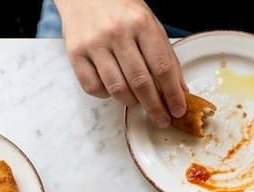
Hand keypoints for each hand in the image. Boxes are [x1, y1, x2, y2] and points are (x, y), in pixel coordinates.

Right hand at [54, 0, 187, 127]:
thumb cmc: (121, 10)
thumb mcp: (150, 24)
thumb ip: (165, 55)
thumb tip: (179, 90)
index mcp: (141, 24)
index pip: (162, 67)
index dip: (172, 94)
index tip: (178, 110)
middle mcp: (117, 33)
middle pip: (141, 82)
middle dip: (155, 107)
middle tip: (162, 120)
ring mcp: (94, 44)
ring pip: (117, 89)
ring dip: (131, 103)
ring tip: (138, 103)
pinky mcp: (75, 53)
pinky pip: (93, 88)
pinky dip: (106, 95)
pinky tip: (113, 89)